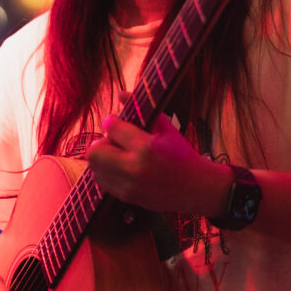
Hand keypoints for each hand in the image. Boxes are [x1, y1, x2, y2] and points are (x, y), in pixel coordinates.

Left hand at [85, 112, 229, 214]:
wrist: (196, 188)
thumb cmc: (182, 154)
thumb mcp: (166, 127)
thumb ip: (142, 109)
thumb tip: (121, 93)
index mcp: (145, 147)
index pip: (111, 127)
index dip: (112, 121)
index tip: (116, 121)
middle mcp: (134, 168)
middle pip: (95, 151)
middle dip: (102, 142)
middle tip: (115, 141)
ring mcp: (129, 186)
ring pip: (95, 168)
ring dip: (103, 158)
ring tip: (119, 155)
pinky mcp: (127, 197)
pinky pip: (102, 181)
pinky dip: (106, 172)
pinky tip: (121, 168)